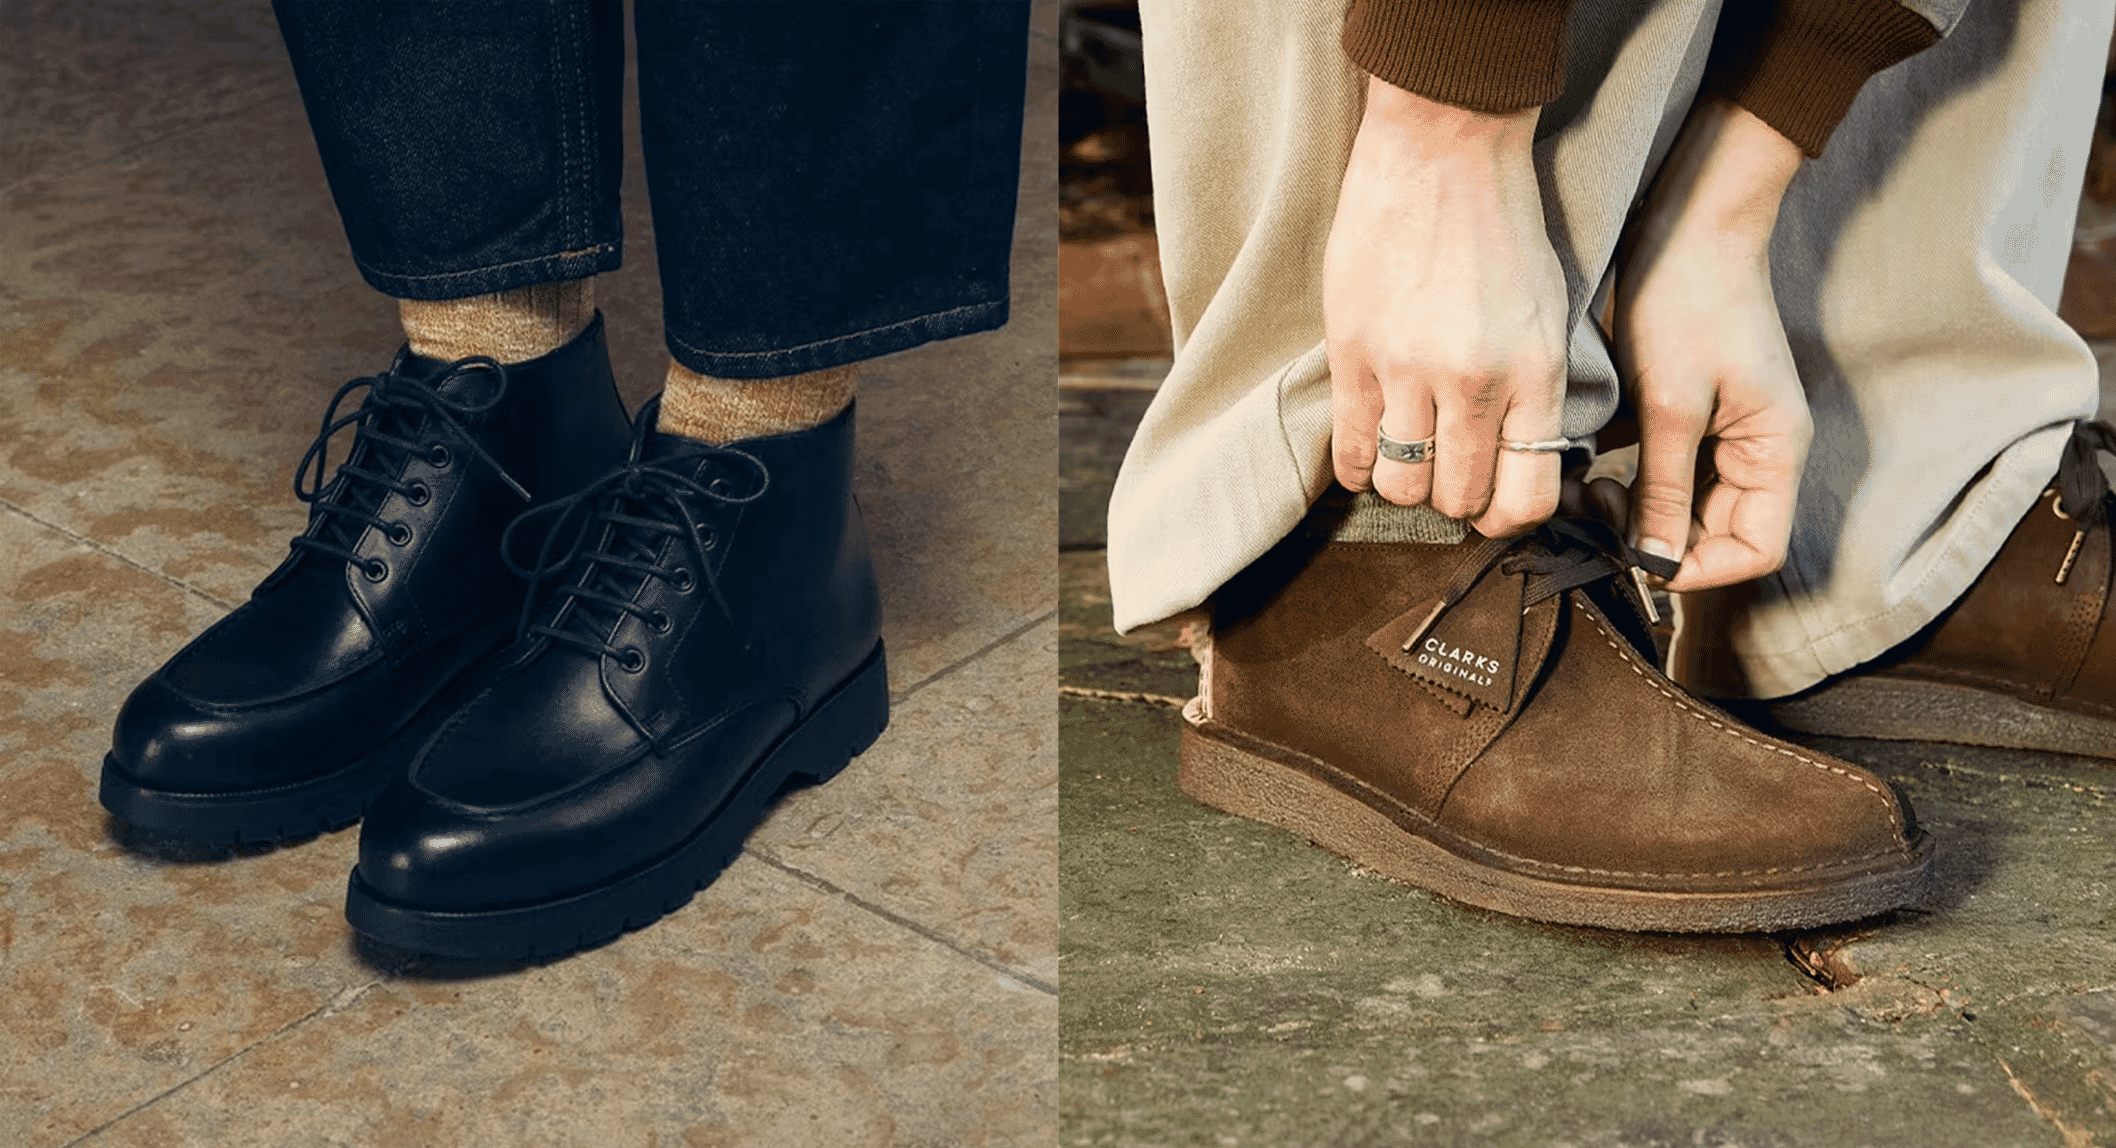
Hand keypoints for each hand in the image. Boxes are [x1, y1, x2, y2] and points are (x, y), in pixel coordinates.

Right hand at [1323, 77, 1568, 536]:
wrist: (1445, 147)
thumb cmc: (1503, 225)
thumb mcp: (1548, 313)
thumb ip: (1536, 389)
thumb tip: (1521, 459)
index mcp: (1536, 373)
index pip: (1526, 496)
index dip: (1506, 516)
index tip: (1493, 503)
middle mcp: (1475, 381)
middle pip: (1458, 498)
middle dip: (1454, 501)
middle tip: (1447, 478)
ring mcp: (1407, 368)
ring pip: (1402, 484)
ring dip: (1404, 484)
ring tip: (1406, 458)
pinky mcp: (1352, 350)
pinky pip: (1349, 447)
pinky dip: (1355, 466)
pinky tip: (1365, 451)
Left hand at [1611, 97, 1810, 591]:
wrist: (1688, 224)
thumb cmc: (1689, 301)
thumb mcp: (1671, 404)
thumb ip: (1664, 488)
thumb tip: (1653, 563)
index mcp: (1775, 451)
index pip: (1754, 550)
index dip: (1697, 568)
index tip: (1635, 557)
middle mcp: (1760, 450)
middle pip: (1717, 534)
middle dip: (1656, 538)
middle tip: (1597, 511)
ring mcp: (1729, 433)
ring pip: (1687, 507)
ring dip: (1638, 512)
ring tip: (1589, 490)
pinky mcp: (1696, 415)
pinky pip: (1669, 473)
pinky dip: (1632, 481)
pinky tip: (1591, 467)